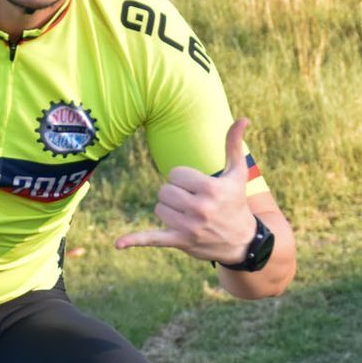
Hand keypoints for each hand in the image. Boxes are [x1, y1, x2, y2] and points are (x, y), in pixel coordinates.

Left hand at [114, 117, 257, 263]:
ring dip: (169, 210)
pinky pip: (153, 238)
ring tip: (189, 216)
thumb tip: (243, 119)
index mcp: (210, 188)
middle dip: (175, 194)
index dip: (183, 179)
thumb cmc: (236, 202)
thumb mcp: (237, 173)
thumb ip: (234, 144)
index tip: (197, 188)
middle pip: (165, 190)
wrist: (242, 241)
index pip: (175, 174)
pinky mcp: (181, 241)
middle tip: (193, 202)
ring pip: (159, 208)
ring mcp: (190, 227)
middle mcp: (200, 208)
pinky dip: (135, 240)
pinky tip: (118, 244)